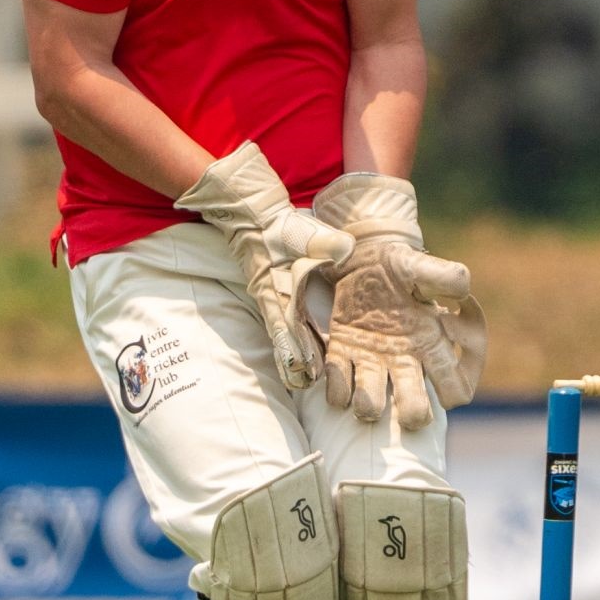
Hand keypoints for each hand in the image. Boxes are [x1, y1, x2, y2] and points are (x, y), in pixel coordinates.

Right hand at [174, 143, 352, 390]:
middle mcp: (273, 298)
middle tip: (307, 385)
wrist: (252, 213)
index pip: (288, 327)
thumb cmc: (278, 224)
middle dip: (297, 361)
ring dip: (298, 351)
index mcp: (278, 288)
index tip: (306, 373)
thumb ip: (324, 242)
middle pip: (287, 337)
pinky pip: (287, 318)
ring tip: (309, 378)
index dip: (298, 350)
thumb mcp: (302, 231)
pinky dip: (296, 335)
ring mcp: (273, 296)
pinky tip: (310, 349)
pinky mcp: (276, 291)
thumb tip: (346, 248)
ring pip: (286, 331)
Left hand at [308, 175, 487, 429]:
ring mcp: (371, 362)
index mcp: (431, 344)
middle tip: (408, 411)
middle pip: (416, 408)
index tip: (447, 383)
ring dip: (369, 407)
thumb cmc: (399, 264)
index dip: (453, 390)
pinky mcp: (342, 355)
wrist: (363, 257)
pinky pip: (338, 387)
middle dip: (413, 414)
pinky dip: (337, 389)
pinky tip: (339, 371)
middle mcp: (404, 360)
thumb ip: (445, 276)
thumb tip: (463, 291)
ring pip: (372, 404)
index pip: (454, 386)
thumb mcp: (422, 266)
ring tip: (366, 401)